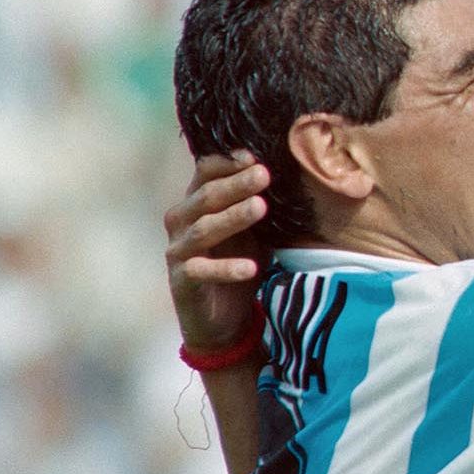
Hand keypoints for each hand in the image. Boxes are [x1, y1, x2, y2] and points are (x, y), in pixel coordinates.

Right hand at [165, 151, 269, 353]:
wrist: (223, 317)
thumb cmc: (238, 262)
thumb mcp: (254, 232)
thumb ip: (261, 206)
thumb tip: (294, 178)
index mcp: (197, 204)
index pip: (205, 173)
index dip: (227, 163)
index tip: (255, 156)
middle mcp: (182, 223)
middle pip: (206, 197)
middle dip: (236, 184)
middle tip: (264, 174)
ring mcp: (178, 251)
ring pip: (203, 229)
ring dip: (233, 218)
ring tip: (261, 208)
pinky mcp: (182, 280)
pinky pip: (201, 271)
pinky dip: (227, 268)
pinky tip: (252, 267)